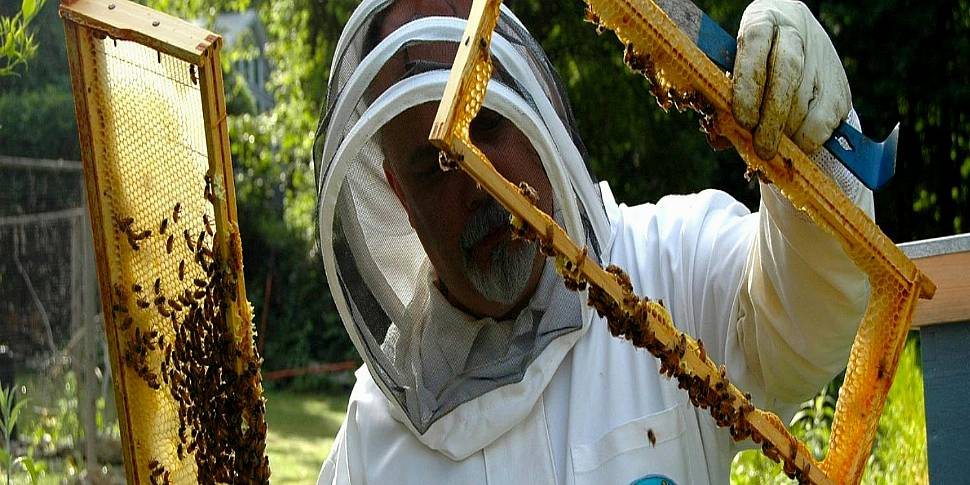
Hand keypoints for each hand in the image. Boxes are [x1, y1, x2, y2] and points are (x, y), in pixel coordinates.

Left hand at [732, 0, 850, 159]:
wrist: (797, 33)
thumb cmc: (753, 61)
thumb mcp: (735, 66)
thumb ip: (726, 99)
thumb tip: (721, 140)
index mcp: (760, 22)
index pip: (755, 49)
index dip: (749, 88)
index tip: (743, 120)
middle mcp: (794, 34)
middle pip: (785, 77)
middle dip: (772, 120)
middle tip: (762, 149)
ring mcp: (821, 57)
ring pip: (807, 102)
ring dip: (789, 133)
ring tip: (775, 146)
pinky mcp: (839, 85)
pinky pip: (825, 120)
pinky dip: (809, 139)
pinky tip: (795, 142)